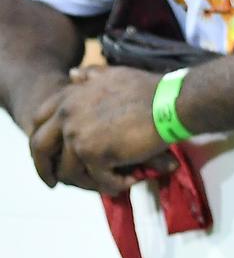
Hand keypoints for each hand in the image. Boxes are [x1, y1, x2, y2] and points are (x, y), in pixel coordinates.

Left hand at [29, 67, 176, 193]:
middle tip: (56, 183)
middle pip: (39, 149)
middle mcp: (67, 116)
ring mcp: (79, 136)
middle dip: (45, 169)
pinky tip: (130, 181)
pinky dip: (113, 185)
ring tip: (110, 182)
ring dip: (88, 182)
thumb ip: (91, 76)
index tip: (47, 155)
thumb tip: (72, 73)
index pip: (38, 120)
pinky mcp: (95, 155)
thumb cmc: (150, 89)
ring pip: (69, 171)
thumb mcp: (115, 75)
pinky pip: (98, 180)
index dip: (39, 140)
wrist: (172, 103)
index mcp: (70, 97)